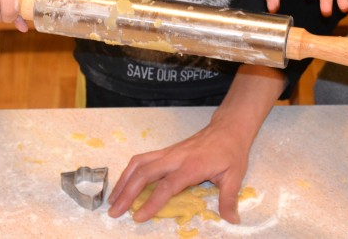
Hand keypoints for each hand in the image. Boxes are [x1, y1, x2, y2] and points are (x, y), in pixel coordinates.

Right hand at [107, 116, 251, 223]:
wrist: (227, 128)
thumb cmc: (230, 152)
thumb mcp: (234, 176)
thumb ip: (229, 199)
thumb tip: (232, 220)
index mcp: (191, 166)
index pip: (167, 186)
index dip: (151, 203)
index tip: (138, 217)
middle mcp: (175, 158)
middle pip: (144, 173)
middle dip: (126, 193)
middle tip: (114, 211)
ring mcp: (168, 153)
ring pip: (138, 164)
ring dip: (123, 181)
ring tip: (112, 199)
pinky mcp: (165, 151)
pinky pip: (142, 160)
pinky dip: (129, 172)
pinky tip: (123, 183)